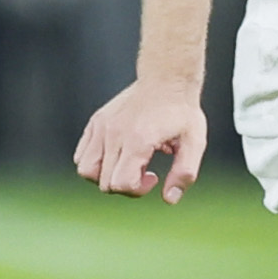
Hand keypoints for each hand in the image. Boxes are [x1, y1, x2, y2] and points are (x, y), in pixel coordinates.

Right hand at [75, 77, 206, 201]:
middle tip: (147, 168)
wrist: (167, 79)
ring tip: (128, 164)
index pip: (121, 184)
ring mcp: (102, 127)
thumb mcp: (195, 142)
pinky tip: (118, 154)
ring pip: (86, 170)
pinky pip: (82, 154)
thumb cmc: (182, 111)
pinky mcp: (96, 122)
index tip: (154, 176)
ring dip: (106, 176)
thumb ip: (185, 173)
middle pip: (104, 183)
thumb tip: (169, 199)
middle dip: (126, 185)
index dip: (137, 190)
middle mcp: (114, 134)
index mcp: (137, 141)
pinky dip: (95, 163)